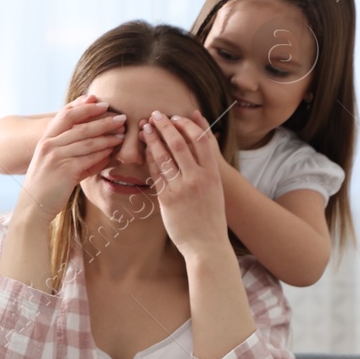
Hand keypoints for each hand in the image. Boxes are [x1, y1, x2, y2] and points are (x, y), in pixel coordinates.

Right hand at [15, 95, 126, 220]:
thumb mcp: (53, 163)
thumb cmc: (46, 186)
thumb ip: (72, 152)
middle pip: (80, 126)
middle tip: (121, 117)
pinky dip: (103, 154)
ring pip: (88, 141)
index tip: (99, 101)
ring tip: (122, 134)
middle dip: (103, 120)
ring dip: (108, 136)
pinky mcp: (65, 171)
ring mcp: (56, 157)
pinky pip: (90, 158)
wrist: (33, 207)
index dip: (83, 106)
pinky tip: (113, 151)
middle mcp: (49, 145)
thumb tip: (100, 146)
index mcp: (45, 140)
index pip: (65, 115)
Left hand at [143, 110, 227, 256]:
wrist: (207, 244)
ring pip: (165, 156)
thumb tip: (200, 148)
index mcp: (213, 174)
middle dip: (166, 126)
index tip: (176, 116)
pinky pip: (156, 174)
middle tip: (155, 114)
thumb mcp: (214, 189)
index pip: (201, 140)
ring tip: (145, 128)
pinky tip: (144, 150)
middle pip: (180, 143)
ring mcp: (182, 188)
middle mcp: (198, 178)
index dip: (187, 124)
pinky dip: (149, 159)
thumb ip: (206, 168)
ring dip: (153, 139)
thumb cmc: (210, 216)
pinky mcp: (167, 199)